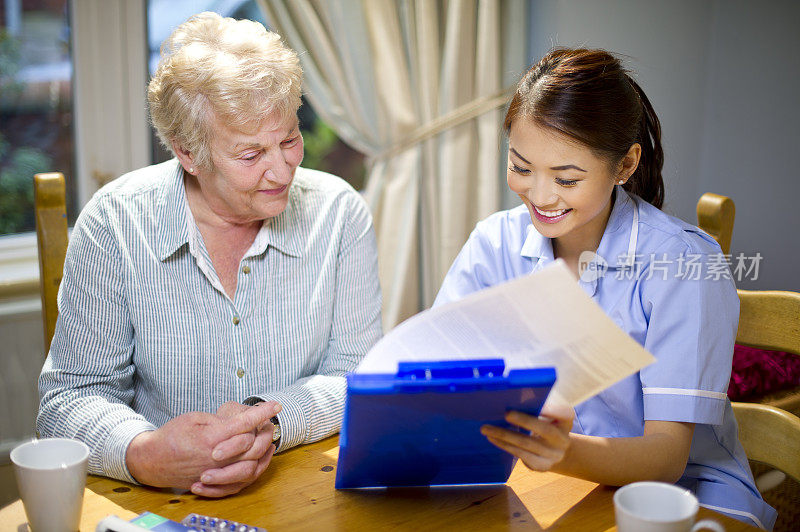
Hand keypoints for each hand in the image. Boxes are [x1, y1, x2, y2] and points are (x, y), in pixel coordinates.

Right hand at [125, 402, 274, 492]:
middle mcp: (216, 459)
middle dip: (265, 430)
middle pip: (252, 445)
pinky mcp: (215, 483)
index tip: (275, 405)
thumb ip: (219, 420)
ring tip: (269, 437)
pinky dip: (256, 469)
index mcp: (211, 439)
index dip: (262, 412)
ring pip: (251, 465)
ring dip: (264, 450)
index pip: (244, 424)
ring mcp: (216, 473)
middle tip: (271, 420)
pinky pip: (242, 481)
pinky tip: (262, 457)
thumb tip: (240, 421)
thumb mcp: (194, 419)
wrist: (151, 461)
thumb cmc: (171, 436)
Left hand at [480, 402, 573, 471]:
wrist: (558, 451)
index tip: (538, 404)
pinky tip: (493, 438)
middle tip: (506, 413)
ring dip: (504, 435)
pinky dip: (504, 445)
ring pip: (526, 443)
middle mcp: (562, 439)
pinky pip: (520, 455)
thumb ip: (538, 407)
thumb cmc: (547, 424)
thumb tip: (513, 398)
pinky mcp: (541, 466)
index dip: (552, 409)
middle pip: (544, 429)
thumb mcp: (550, 415)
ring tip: (486, 428)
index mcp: (566, 420)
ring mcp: (553, 455)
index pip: (564, 413)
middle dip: (524, 421)